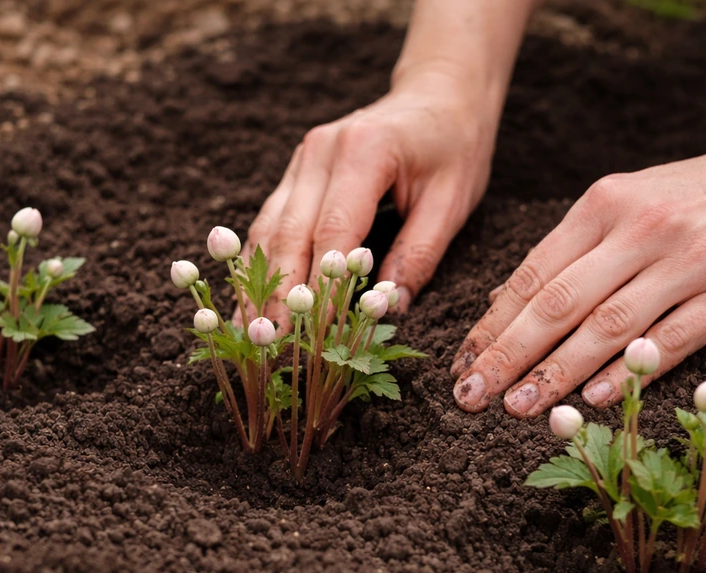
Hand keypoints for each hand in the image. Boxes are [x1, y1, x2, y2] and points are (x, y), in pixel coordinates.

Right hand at [239, 63, 500, 327]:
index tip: (315, 335)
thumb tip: (391, 308)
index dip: (321, 288)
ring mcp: (301, 159)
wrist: (439, 94)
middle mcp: (320, 151)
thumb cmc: (453, 147)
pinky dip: (259, 264)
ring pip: (268, 229)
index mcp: (365, 151)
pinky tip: (251, 301)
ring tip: (252, 333)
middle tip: (269, 344)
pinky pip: (269, 223)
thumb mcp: (453, 200)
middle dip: (277, 294)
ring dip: (257, 284)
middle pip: (288, 233)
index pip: (333, 232)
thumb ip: (420, 254)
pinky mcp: (295, 172)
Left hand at [451, 117, 705, 416]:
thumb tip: (503, 302)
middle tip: (470, 396)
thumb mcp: (633, 201)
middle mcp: (640, 228)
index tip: (461, 363)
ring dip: (557, 373)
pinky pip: (672, 339)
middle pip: (557, 302)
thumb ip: (573, 250)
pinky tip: (594, 400)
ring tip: (518, 408)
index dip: (491, 324)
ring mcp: (689, 259)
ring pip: (607, 325)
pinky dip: (630, 372)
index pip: (532, 273)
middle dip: (507, 355)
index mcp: (605, 203)